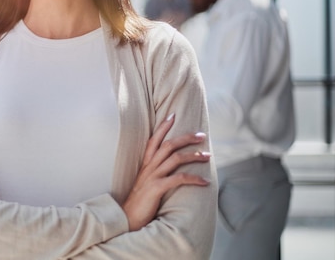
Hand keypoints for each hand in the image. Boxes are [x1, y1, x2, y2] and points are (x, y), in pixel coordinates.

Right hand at [122, 113, 210, 230]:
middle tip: (201, 134)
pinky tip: (205, 182)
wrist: (125, 218)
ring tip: (208, 155)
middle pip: (168, 145)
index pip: (154, 140)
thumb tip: (168, 171)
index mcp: (145, 165)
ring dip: (194, 155)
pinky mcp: (156, 188)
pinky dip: (194, 178)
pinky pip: (179, 179)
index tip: (173, 115)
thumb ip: (154, 175)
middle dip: (186, 138)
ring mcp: (152, 177)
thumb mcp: (145, 185)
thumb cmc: (138, 204)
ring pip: (176, 159)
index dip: (163, 127)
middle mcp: (148, 167)